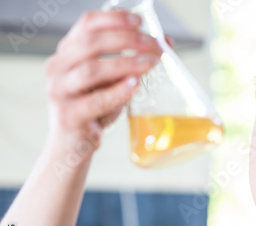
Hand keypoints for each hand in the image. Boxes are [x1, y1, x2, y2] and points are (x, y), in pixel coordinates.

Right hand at [44, 10, 161, 160]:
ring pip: (91, 70)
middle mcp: (57, 67)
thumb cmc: (95, 108)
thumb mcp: (113, 81)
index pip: (87, 24)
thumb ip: (132, 61)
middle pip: (90, 43)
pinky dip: (117, 91)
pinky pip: (94, 101)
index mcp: (68, 52)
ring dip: (124, 64)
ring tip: (150, 63)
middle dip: (126, 40)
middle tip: (153, 45)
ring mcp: (59, 91)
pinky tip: (135, 85)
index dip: (114, 19)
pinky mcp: (68, 116)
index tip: (139, 21)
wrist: (74, 144)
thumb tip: (165, 43)